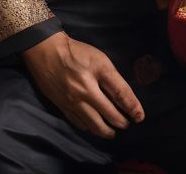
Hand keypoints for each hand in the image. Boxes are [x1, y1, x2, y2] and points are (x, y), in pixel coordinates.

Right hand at [21, 31, 143, 138]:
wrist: (46, 52)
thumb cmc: (77, 53)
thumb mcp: (100, 59)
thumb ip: (112, 78)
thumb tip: (123, 97)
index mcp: (99, 72)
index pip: (121, 93)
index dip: (133, 107)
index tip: (139, 116)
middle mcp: (86, 89)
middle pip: (109, 113)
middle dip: (121, 122)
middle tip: (127, 125)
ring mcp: (72, 100)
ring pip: (93, 123)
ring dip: (105, 131)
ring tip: (112, 133)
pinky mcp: (61, 105)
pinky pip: (78, 122)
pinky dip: (88, 128)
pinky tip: (93, 128)